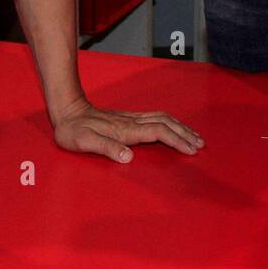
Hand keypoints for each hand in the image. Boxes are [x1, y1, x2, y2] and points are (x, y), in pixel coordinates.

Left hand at [50, 96, 204, 161]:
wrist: (67, 111)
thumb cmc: (74, 131)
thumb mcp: (84, 142)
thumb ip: (106, 148)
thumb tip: (128, 157)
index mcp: (125, 130)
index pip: (158, 133)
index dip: (176, 140)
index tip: (191, 150)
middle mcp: (131, 122)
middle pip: (166, 123)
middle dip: (185, 134)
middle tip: (200, 145)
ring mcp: (131, 118)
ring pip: (163, 118)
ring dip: (180, 127)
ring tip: (194, 137)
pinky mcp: (129, 118)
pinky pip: (156, 118)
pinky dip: (171, 123)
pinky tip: (175, 128)